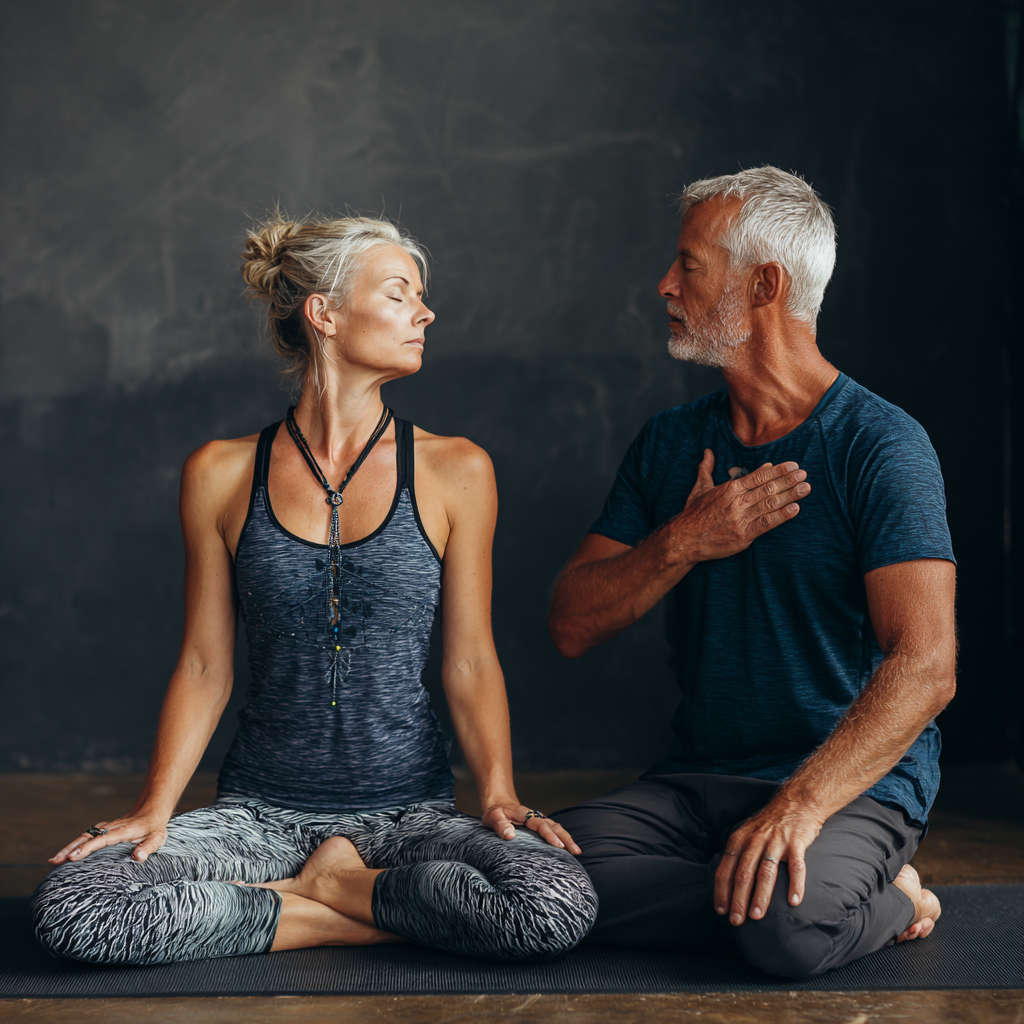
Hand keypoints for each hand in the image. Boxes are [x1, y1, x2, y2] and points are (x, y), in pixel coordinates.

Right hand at [49, 810, 168, 865]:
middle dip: (70, 848)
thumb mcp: (158, 838)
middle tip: (55, 861)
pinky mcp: (103, 830)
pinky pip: (86, 837)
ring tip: (53, 861)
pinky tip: (64, 855)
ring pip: (84, 836)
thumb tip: (138, 857)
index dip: (88, 847)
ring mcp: (105, 828)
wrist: (151, 811)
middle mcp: (111, 828)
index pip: (102, 839)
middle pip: (87, 837)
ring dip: (68, 847)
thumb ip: (149, 847)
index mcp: (122, 831)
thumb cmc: (154, 828)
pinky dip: (74, 845)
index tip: (73, 856)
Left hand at [482, 801, 581, 854]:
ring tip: (577, 851)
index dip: (551, 836)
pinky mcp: (539, 826)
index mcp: (526, 815)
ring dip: (567, 838)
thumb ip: (500, 825)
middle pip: (555, 827)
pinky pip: (554, 830)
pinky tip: (568, 847)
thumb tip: (510, 835)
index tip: (559, 846)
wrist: (499, 804)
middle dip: (566, 838)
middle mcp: (536, 817)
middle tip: (576, 851)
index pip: (541, 826)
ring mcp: (539, 821)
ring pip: (557, 828)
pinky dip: (562, 837)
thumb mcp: (493, 817)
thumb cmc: (495, 812)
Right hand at [669, 451, 809, 563]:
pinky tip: (795, 509)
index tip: (793, 466)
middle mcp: (737, 502)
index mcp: (729, 489)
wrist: (684, 539)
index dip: (778, 470)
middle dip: (788, 480)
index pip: (759, 476)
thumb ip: (706, 469)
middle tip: (804, 474)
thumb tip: (707, 451)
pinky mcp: (744, 535)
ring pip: (771, 503)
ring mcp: (741, 518)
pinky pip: (767, 524)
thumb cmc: (693, 514)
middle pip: (768, 488)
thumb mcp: (700, 488)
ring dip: (791, 495)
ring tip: (805, 488)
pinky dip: (782, 516)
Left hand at [713, 797, 824, 925]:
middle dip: (738, 899)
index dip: (722, 890)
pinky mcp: (796, 843)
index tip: (720, 910)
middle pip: (743, 873)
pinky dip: (795, 885)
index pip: (725, 868)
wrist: (796, 801)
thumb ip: (738, 854)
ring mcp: (776, 841)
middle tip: (736, 921)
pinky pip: (796, 866)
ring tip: (757, 916)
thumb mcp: (746, 832)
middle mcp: (755, 840)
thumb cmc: (769, 823)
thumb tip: (726, 882)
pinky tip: (794, 902)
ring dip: (760, 896)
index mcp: (739, 839)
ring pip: (765, 872)